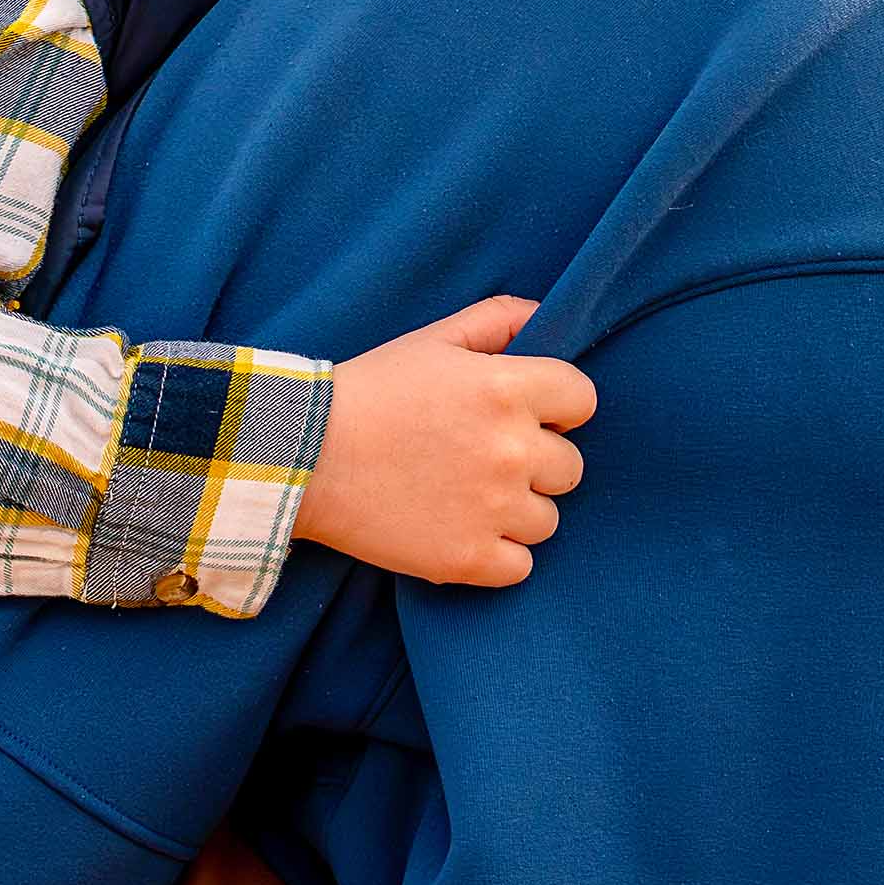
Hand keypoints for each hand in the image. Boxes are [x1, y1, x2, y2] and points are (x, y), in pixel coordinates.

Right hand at [294, 296, 595, 587]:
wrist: (299, 457)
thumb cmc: (367, 391)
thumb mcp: (432, 339)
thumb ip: (498, 319)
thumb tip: (544, 318)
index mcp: (508, 388)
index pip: (583, 400)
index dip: (558, 408)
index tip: (527, 415)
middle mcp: (511, 449)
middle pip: (570, 467)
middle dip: (537, 462)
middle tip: (485, 458)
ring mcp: (493, 509)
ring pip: (547, 520)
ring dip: (518, 511)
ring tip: (468, 496)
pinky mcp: (468, 558)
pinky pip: (521, 566)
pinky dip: (497, 555)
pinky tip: (462, 531)